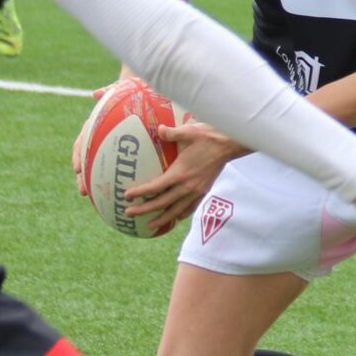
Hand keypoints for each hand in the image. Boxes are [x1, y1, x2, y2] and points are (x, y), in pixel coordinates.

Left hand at [124, 122, 245, 234]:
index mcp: (180, 173)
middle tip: (128, 213)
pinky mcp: (203, 192)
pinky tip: (174, 218)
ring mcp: (196, 191)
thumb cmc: (207, 137)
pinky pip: (189, 208)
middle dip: (144, 210)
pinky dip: (180, 215)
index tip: (126, 196)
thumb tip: (158, 129)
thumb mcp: (187, 132)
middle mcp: (187, 186)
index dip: (140, 193)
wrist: (229, 144)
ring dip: (161, 218)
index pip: (155, 187)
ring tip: (149, 225)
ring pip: (175, 211)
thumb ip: (170, 133)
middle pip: (162, 203)